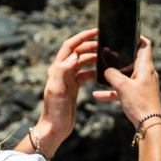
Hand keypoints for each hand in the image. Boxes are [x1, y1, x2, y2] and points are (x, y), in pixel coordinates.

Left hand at [35, 28, 97, 156]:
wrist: (54, 128)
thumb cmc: (54, 111)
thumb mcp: (57, 90)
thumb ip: (63, 70)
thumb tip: (75, 55)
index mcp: (57, 69)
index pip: (69, 46)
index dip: (81, 37)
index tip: (96, 31)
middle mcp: (61, 71)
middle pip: (77, 52)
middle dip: (90, 45)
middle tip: (105, 44)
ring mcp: (68, 79)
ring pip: (82, 62)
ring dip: (93, 57)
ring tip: (106, 56)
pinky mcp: (73, 88)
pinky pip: (85, 74)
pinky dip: (93, 71)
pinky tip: (101, 73)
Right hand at [93, 36, 160, 126]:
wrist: (149, 126)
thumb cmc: (140, 104)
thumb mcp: (122, 86)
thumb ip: (111, 74)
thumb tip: (106, 70)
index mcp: (145, 66)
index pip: (145, 44)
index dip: (137, 36)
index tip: (126, 33)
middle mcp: (145, 74)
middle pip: (133, 58)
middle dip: (120, 55)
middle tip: (107, 51)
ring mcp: (142, 85)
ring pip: (126, 75)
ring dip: (114, 74)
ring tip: (101, 71)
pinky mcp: (138, 96)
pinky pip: (123, 90)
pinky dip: (112, 91)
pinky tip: (97, 94)